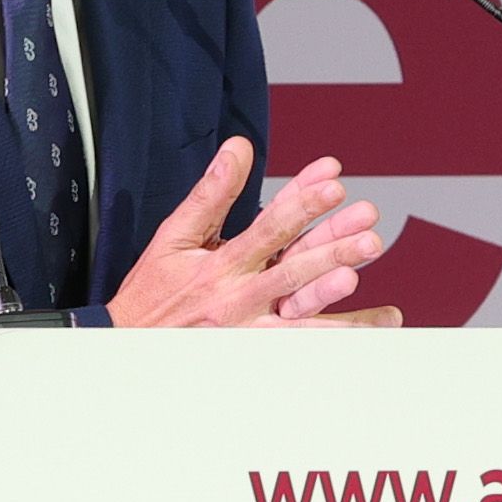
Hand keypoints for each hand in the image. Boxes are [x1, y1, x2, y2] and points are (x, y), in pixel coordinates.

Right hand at [105, 141, 379, 326]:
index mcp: (222, 263)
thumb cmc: (151, 294)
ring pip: (303, 313)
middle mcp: (240, 296)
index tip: (333, 180)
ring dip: (337, 295)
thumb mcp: (172, 238)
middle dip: (332, 245)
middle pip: (294, 269)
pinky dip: (339, 336)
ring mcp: (250, 329)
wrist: (127, 350)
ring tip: (367, 277)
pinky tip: (373, 326)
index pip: (269, 228)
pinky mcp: (256, 353)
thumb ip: (210, 193)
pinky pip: (303, 346)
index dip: (301, 202)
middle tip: (367, 226)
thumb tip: (240, 148)